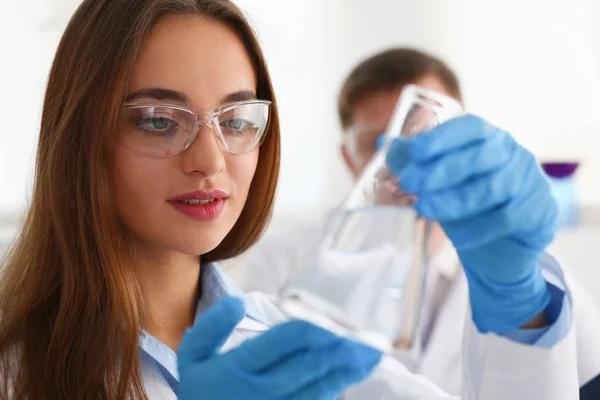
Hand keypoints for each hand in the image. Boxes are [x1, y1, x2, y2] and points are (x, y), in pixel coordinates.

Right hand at [178, 297, 381, 398]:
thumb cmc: (199, 392)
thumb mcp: (192, 357)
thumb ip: (212, 327)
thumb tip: (238, 302)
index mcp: (240, 366)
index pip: (288, 339)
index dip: (316, 329)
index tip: (333, 323)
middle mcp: (261, 388)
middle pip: (312, 363)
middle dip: (342, 349)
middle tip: (367, 339)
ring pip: (320, 387)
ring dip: (347, 371)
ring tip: (370, 357)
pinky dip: (334, 390)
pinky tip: (349, 378)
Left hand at [386, 115, 557, 332]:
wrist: (505, 244)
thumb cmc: (468, 202)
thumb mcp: (439, 181)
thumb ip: (415, 161)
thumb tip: (385, 144)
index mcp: (488, 138)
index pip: (469, 127)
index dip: (442, 137)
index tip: (415, 151)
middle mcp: (512, 154)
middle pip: (479, 156)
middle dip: (440, 170)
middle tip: (408, 183)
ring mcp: (529, 181)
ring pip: (491, 187)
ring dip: (454, 199)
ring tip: (424, 208)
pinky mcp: (538, 211)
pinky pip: (507, 218)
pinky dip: (478, 229)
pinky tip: (457, 238)